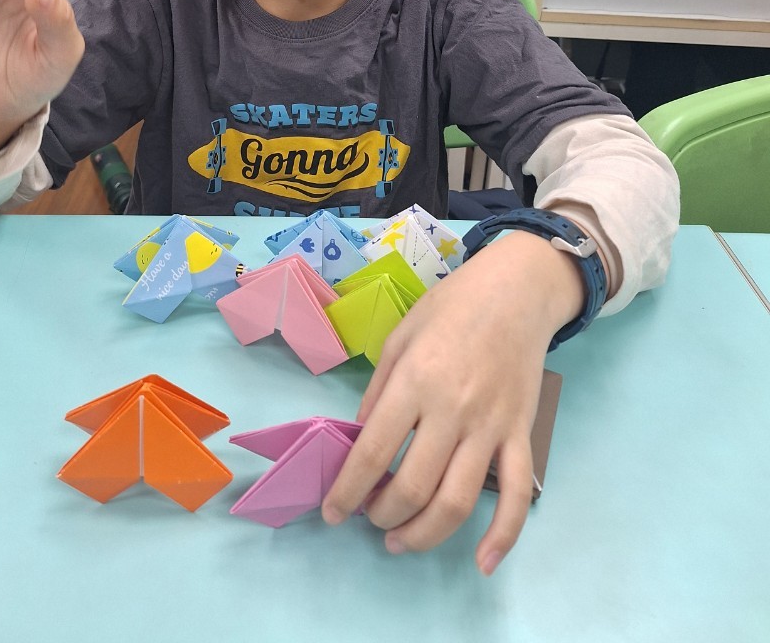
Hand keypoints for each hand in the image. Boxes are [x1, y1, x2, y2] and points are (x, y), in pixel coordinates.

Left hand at [322, 232, 584, 571]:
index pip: (373, 453)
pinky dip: (503, 536)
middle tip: (370, 518)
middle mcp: (452, 410)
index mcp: (415, 381)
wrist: (516, 291)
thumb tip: (361, 440)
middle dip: (383, 515)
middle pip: (413, 486)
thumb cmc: (450, 308)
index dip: (347, 491)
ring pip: (457, 502)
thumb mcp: (399, 337)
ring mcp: (491, 427)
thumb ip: (378, 392)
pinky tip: (484, 562)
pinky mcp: (521, 435)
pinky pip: (516, 495)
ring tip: (401, 540)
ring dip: (424, 533)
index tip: (333, 512)